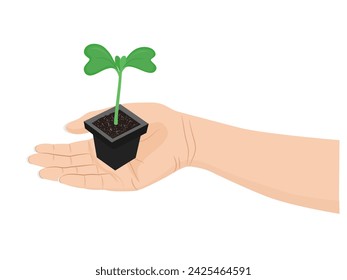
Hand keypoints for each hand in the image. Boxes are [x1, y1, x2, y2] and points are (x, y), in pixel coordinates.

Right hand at [29, 103, 194, 190]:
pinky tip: (64, 178)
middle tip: (30, 160)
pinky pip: (100, 182)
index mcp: (110, 142)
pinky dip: (81, 181)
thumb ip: (96, 118)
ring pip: (84, 173)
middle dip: (54, 160)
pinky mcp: (127, 181)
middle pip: (76, 161)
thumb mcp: (122, 113)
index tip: (38, 147)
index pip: (78, 147)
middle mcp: (111, 157)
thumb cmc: (158, 119)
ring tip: (41, 171)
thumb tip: (67, 126)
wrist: (183, 133)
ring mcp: (118, 170)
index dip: (58, 148)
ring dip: (62, 172)